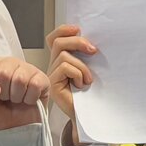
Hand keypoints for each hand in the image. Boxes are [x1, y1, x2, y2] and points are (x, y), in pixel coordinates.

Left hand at [0, 55, 48, 129]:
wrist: (14, 130)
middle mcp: (10, 64)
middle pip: (3, 73)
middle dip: (4, 93)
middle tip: (6, 99)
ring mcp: (27, 70)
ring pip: (20, 78)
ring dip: (17, 96)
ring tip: (17, 100)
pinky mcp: (42, 79)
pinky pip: (35, 85)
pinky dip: (30, 98)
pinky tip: (27, 100)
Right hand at [46, 22, 95, 139]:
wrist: (90, 115)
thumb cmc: (92, 94)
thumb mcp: (90, 69)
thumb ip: (86, 55)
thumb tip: (92, 41)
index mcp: (62, 60)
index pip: (54, 39)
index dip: (63, 30)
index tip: (78, 29)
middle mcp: (54, 66)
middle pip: (58, 43)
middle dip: (77, 42)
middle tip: (93, 50)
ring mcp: (52, 75)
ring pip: (64, 56)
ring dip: (82, 65)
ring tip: (88, 79)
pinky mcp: (53, 84)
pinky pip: (65, 68)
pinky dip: (78, 73)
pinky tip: (82, 85)